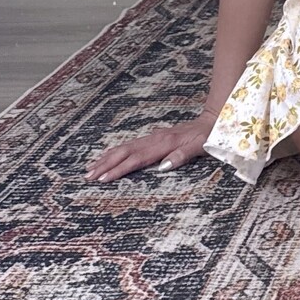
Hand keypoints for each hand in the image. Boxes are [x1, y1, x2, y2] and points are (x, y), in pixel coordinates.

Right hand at [86, 115, 213, 183]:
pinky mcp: (153, 138)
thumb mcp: (199, 148)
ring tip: (90, 168)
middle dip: (105, 164)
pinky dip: (116, 152)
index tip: (103, 178)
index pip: (136, 159)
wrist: (212, 121)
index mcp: (163, 144)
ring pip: (124, 148)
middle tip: (88, 176)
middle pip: (124, 152)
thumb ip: (181, 157)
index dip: (118, 169)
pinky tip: (108, 156)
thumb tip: (162, 167)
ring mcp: (152, 138)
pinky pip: (130, 145)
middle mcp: (154, 140)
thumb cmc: (206, 137)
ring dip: (107, 158)